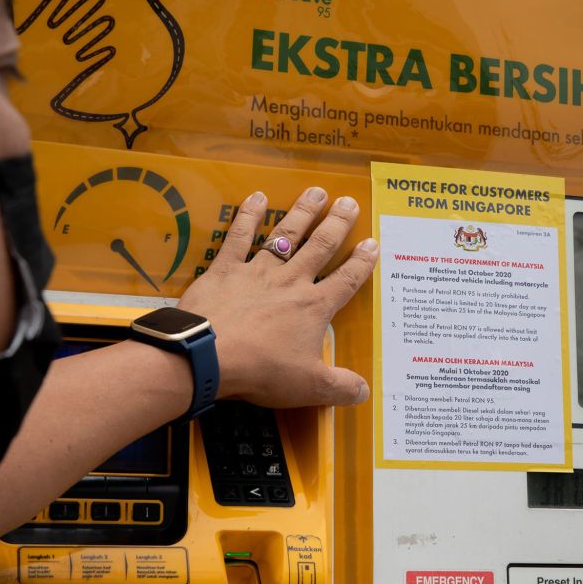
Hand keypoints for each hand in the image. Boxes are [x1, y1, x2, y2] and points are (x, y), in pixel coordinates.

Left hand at [177, 187, 377, 406]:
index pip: (346, 280)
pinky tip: (257, 197)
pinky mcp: (225, 269)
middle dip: (337, 224)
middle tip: (349, 202)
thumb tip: (364, 391)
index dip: (362, 262)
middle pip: (320, 247)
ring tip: (316, 191)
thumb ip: (340, 387)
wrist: (209, 356)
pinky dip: (248, 216)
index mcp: (314, 308)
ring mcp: (257, 271)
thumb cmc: (261, 370)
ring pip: (285, 235)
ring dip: (302, 212)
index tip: (373, 243)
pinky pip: (239, 237)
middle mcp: (290, 282)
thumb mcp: (309, 387)